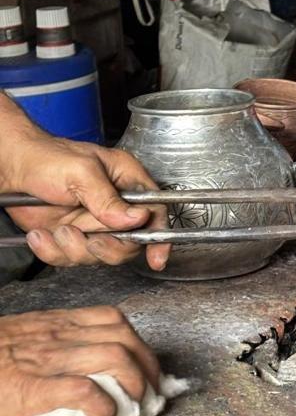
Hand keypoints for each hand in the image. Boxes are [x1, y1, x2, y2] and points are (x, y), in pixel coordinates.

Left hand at [0, 94, 169, 269]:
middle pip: (131, 242)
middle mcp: (115, 206)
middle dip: (109, 247)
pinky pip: (70, 259)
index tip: (157, 256)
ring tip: (58, 230)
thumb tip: (137, 218)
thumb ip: (108, 198)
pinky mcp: (71, 237)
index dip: (160, 235)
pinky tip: (42, 234)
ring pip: (100, 255)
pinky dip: (52, 251)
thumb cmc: (46, 157)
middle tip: (93, 240)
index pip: (156, 211)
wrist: (10, 168)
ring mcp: (93, 224)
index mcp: (127, 182)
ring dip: (75, 248)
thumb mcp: (82, 172)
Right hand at [0, 306, 160, 415]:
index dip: (139, 343)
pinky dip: (104, 407)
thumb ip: (51, 341)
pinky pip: (85, 391)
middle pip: (125, 339)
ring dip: (136, 385)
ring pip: (116, 358)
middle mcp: (58, 335)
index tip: (147, 365)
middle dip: (148, 366)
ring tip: (135, 407)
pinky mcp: (32, 387)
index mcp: (55, 323)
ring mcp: (47, 359)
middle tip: (152, 391)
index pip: (113, 320)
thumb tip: (81, 364)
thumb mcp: (22, 336)